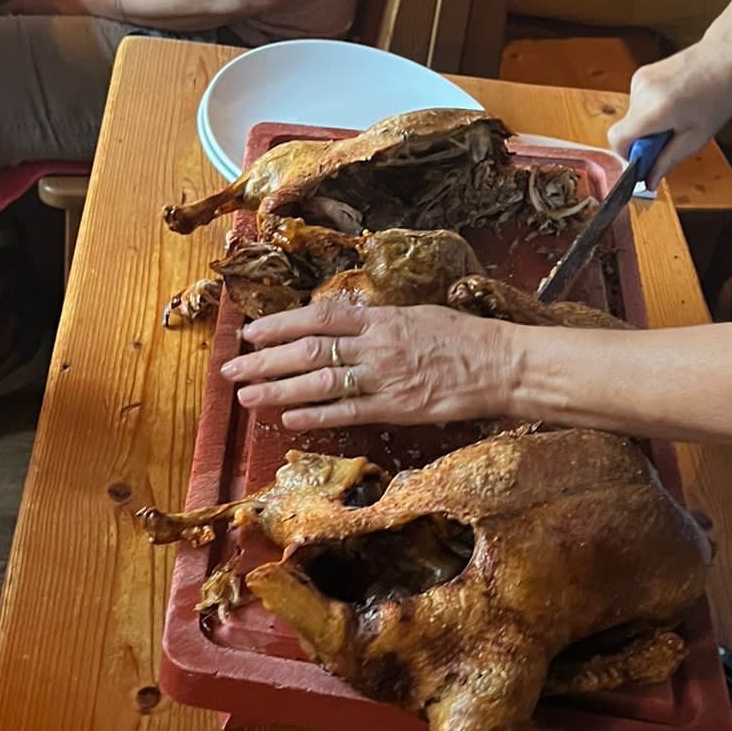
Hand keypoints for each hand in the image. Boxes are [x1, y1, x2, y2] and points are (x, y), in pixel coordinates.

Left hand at [0, 0, 99, 16]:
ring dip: (14, 13)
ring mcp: (35, 13)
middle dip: (0, 7)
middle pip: (3, 9)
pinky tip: (32, 15)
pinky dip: (28, 16)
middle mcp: (24, 1)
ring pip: (17, 15)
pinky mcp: (46, 20)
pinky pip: (31, 19)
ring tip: (14, 12)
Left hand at [222, 298, 519, 431]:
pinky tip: (288, 417)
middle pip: (308, 351)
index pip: (318, 318)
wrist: (499, 364)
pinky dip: (314, 414)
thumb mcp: (416, 314)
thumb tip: (343, 324)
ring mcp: (383, 378)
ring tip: (247, 397)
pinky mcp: (395, 408)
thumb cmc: (462, 337)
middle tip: (232, 370)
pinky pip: (346, 412)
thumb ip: (378, 322)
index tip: (252, 332)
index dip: (281, 324)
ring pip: (320, 383)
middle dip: (265, 360)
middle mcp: (375, 345)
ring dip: (278, 389)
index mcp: (380, 318)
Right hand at [607, 43, 731, 180]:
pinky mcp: (642, 74)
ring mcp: (639, 80)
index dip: (629, 156)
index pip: (617, 140)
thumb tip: (648, 181)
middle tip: (673, 139)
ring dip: (650, 125)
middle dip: (644, 141)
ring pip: (633, 117)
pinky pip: (639, 103)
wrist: (728, 55)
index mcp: (653, 110)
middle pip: (626, 129)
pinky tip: (676, 105)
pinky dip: (652, 111)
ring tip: (680, 117)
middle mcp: (640, 92)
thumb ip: (667, 160)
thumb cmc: (721, 94)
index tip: (648, 160)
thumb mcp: (697, 137)